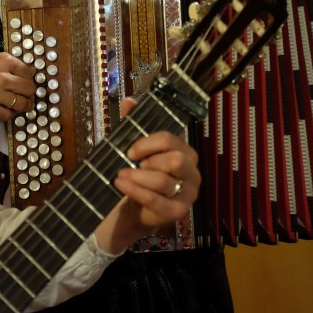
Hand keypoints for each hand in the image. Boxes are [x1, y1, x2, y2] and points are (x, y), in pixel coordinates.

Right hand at [0, 52, 35, 120]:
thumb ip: (10, 63)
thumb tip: (31, 71)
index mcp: (5, 61)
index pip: (29, 73)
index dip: (31, 80)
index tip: (28, 84)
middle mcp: (2, 77)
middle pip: (29, 90)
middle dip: (30, 94)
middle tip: (27, 97)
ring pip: (21, 104)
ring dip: (22, 106)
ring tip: (19, 105)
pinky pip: (7, 116)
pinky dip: (9, 114)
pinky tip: (6, 110)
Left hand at [95, 98, 200, 252]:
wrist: (135, 208)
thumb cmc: (139, 175)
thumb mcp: (135, 149)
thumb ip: (133, 124)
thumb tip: (129, 101)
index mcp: (184, 151)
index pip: (170, 140)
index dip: (147, 143)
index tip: (130, 150)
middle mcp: (192, 171)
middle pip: (175, 159)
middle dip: (149, 161)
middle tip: (131, 164)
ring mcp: (188, 193)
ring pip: (164, 181)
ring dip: (138, 177)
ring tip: (120, 176)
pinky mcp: (178, 212)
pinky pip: (157, 201)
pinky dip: (136, 192)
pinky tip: (121, 185)